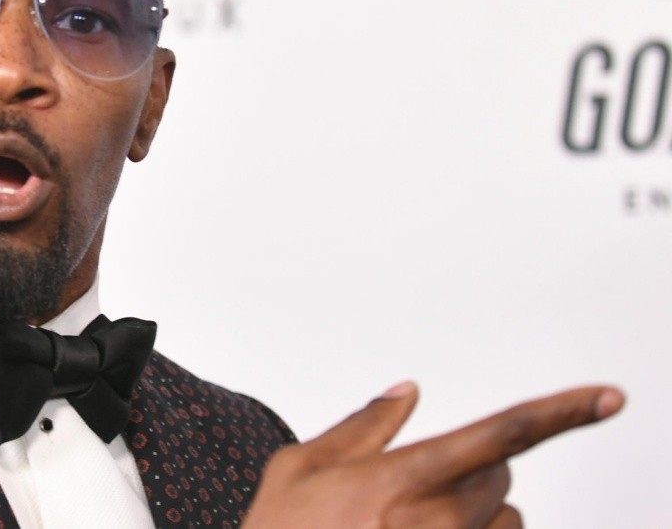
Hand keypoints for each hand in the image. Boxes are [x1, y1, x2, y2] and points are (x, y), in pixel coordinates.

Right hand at [242, 382, 624, 527]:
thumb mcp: (300, 467)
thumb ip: (362, 425)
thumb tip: (406, 392)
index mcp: (399, 481)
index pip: (500, 435)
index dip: (561, 413)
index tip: (607, 398)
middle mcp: (435, 526)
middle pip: (503, 480)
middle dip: (474, 472)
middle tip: (416, 487)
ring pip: (505, 524)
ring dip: (476, 519)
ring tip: (413, 528)